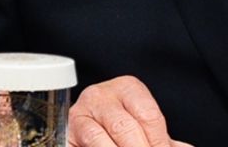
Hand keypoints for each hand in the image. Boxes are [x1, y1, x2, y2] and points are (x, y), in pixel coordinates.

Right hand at [67, 75, 192, 146]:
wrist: (89, 132)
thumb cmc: (124, 131)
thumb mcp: (146, 130)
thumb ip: (164, 141)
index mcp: (127, 88)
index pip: (148, 115)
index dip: (159, 142)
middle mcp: (100, 95)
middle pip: (125, 127)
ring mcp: (78, 114)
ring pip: (98, 138)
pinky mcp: (64, 133)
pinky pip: (81, 145)